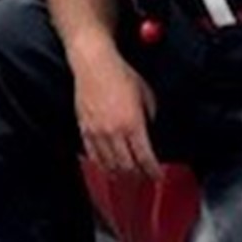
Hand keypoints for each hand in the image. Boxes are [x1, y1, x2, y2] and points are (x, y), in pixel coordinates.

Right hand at [72, 48, 161, 178]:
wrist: (94, 63)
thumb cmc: (119, 74)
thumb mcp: (145, 93)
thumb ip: (150, 114)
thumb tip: (150, 127)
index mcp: (133, 124)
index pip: (144, 157)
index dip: (152, 171)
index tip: (157, 176)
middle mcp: (114, 132)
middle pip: (126, 166)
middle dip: (137, 175)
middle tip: (143, 178)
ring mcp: (97, 132)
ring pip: (108, 164)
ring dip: (119, 174)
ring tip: (125, 176)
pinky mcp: (84, 128)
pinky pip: (92, 154)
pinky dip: (100, 164)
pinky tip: (106, 166)